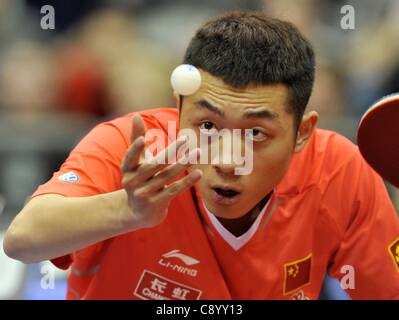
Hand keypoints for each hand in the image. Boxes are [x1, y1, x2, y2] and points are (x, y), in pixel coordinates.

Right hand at [121, 114, 201, 228]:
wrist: (137, 212)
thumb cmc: (138, 178)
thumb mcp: (135, 161)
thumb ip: (136, 138)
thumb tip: (136, 115)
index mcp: (127, 169)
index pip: (130, 157)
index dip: (135, 149)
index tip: (143, 138)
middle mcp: (134, 182)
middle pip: (155, 165)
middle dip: (170, 151)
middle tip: (185, 139)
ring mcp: (145, 194)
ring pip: (167, 176)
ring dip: (183, 164)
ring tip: (196, 152)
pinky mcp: (157, 203)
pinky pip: (174, 190)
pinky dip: (187, 182)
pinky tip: (198, 173)